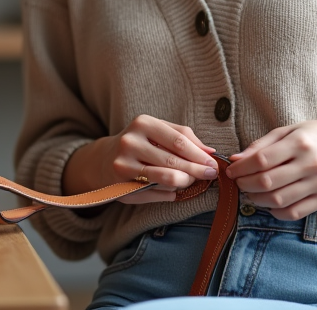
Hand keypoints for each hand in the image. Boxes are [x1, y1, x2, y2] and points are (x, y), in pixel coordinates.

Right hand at [64, 115, 218, 203]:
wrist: (103, 159)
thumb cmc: (139, 143)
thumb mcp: (157, 130)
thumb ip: (183, 136)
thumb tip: (210, 151)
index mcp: (142, 123)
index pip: (178, 140)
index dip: (199, 154)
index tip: (213, 163)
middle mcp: (130, 142)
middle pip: (173, 161)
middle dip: (196, 170)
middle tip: (210, 175)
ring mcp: (124, 164)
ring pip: (165, 178)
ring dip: (185, 182)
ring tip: (192, 181)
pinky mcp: (121, 184)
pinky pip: (155, 193)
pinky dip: (169, 193)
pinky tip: (174, 191)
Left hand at [224, 114, 316, 219]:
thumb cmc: (312, 134)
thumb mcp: (286, 131)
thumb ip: (260, 145)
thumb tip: (235, 160)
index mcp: (299, 142)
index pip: (262, 160)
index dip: (241, 168)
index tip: (231, 171)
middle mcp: (312, 164)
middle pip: (268, 182)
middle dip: (245, 185)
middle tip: (238, 183)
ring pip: (279, 200)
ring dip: (257, 199)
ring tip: (250, 193)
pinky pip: (295, 212)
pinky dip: (276, 211)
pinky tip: (268, 203)